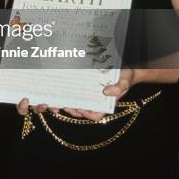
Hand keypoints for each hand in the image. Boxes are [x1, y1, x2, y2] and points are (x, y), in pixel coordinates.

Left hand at [14, 69, 135, 122]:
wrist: (123, 64)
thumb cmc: (125, 75)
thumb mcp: (125, 80)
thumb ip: (120, 87)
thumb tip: (108, 92)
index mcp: (103, 103)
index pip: (94, 114)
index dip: (85, 114)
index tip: (78, 108)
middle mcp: (92, 99)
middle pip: (79, 109)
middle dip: (69, 108)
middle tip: (60, 102)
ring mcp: (85, 91)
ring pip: (71, 100)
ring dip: (61, 101)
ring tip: (53, 97)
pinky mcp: (78, 83)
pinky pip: (69, 89)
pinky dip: (62, 90)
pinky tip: (54, 85)